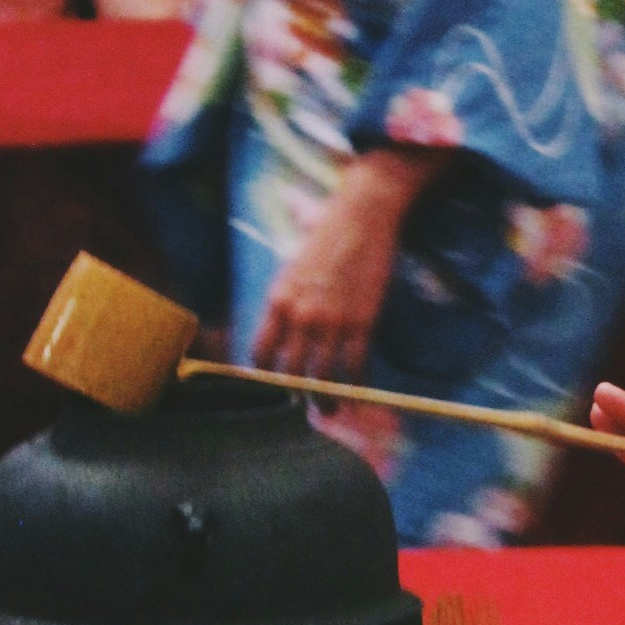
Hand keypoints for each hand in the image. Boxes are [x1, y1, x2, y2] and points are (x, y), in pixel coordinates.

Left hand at [253, 150, 441, 382]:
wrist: (362, 216)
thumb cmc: (326, 234)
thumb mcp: (292, 266)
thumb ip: (286, 300)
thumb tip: (283, 324)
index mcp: (278, 300)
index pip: (261, 352)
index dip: (264, 375)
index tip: (272, 385)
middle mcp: (301, 316)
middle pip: (290, 372)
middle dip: (295, 393)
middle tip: (302, 403)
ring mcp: (333, 322)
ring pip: (323, 377)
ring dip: (326, 399)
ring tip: (330, 408)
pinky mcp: (362, 322)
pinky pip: (356, 365)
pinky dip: (357, 383)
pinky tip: (358, 390)